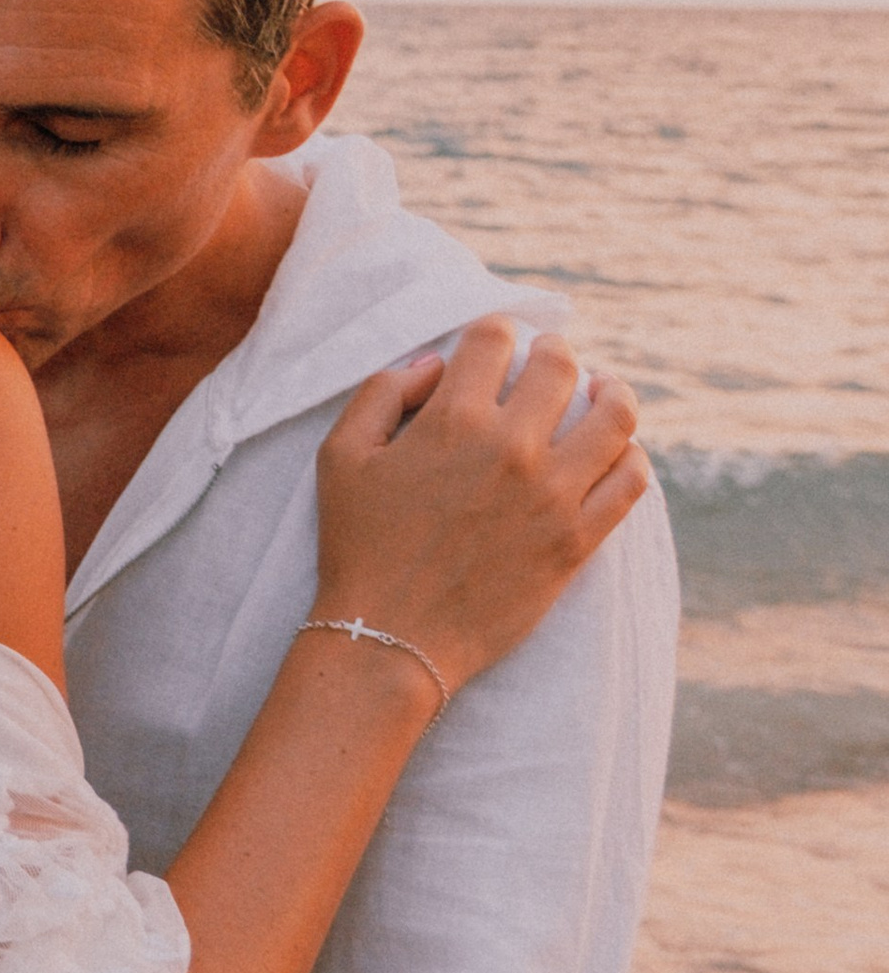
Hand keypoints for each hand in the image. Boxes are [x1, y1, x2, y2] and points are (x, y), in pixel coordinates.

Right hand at [313, 318, 647, 699]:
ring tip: (600, 392)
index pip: (496, 338)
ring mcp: (553, 494)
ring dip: (611, 392)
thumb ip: (382, 392)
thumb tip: (434, 365)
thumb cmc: (359, 547)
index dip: (495, 333)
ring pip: (616, 414)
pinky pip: (631, 480)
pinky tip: (614, 453)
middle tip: (547, 364)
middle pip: (560, 365)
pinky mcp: (577, 539)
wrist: (388, 639)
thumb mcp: (340, 457)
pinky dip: (630, 456)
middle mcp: (512, 448)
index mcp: (453, 420)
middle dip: (553, 353)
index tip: (495, 347)